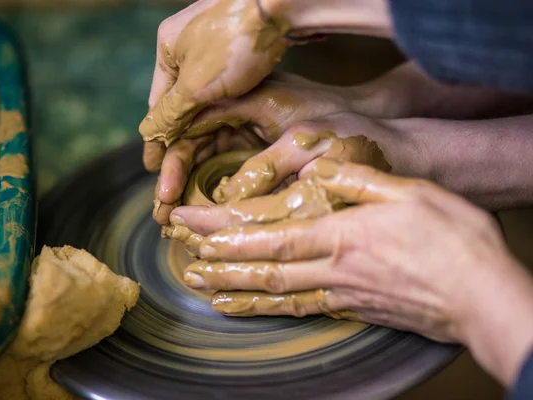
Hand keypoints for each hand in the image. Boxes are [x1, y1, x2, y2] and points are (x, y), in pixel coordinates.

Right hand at [139, 0, 289, 167]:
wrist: (282, 6)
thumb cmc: (235, 42)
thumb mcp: (196, 85)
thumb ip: (171, 113)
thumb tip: (148, 135)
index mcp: (167, 48)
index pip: (158, 102)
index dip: (159, 136)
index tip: (155, 166)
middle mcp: (187, 43)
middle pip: (180, 98)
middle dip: (180, 132)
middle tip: (177, 167)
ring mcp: (215, 42)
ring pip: (204, 91)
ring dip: (202, 121)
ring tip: (202, 153)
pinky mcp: (241, 45)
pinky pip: (225, 83)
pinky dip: (223, 105)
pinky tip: (228, 124)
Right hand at [150, 73, 360, 224]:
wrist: (374, 135)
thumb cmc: (339, 126)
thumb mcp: (298, 142)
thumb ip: (260, 167)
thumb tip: (223, 199)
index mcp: (238, 101)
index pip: (190, 132)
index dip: (172, 165)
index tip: (165, 196)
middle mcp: (236, 118)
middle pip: (192, 152)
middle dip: (174, 184)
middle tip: (163, 218)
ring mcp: (246, 139)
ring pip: (205, 167)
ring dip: (188, 194)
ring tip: (173, 225)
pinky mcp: (259, 161)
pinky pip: (225, 179)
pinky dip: (212, 198)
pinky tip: (205, 220)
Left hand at [172, 159, 532, 384]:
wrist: (482, 294)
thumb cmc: (453, 239)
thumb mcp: (408, 192)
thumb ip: (357, 180)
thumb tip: (318, 168)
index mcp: (341, 235)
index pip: (270, 237)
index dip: (227, 237)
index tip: (194, 232)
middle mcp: (333, 269)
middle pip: (265, 271)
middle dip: (221, 268)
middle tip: (186, 266)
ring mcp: (343, 294)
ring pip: (280, 296)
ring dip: (240, 295)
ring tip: (208, 295)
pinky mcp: (357, 309)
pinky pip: (305, 310)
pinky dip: (275, 310)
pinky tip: (262, 310)